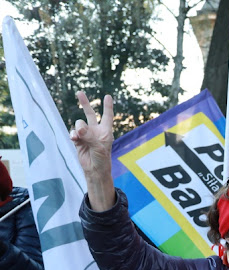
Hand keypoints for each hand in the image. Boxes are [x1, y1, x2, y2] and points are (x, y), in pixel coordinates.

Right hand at [70, 92, 115, 210]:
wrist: (94, 169)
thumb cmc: (102, 159)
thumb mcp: (99, 147)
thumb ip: (89, 136)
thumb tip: (79, 128)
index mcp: (105, 131)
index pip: (107, 116)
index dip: (107, 106)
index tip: (108, 96)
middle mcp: (96, 131)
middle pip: (90, 114)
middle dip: (85, 103)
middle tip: (79, 92)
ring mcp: (86, 135)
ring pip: (79, 123)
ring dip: (78, 128)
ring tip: (80, 136)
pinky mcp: (78, 140)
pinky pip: (73, 132)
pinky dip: (73, 134)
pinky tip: (75, 139)